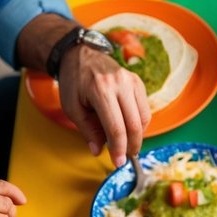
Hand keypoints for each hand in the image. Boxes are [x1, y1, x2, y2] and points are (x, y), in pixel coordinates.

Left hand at [58, 46, 150, 167]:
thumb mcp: (72, 107)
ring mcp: (131, 81)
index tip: (118, 162)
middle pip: (134, 124)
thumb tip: (98, 151)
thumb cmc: (74, 82)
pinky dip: (139, 123)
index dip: (119, 149)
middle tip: (126, 157)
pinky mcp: (137, 81)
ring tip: (126, 143)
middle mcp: (119, 83)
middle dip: (132, 146)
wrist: (80, 54)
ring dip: (137, 136)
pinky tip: (129, 128)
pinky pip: (145, 108)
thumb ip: (87, 130)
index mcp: (100, 89)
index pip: (116, 127)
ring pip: (144, 118)